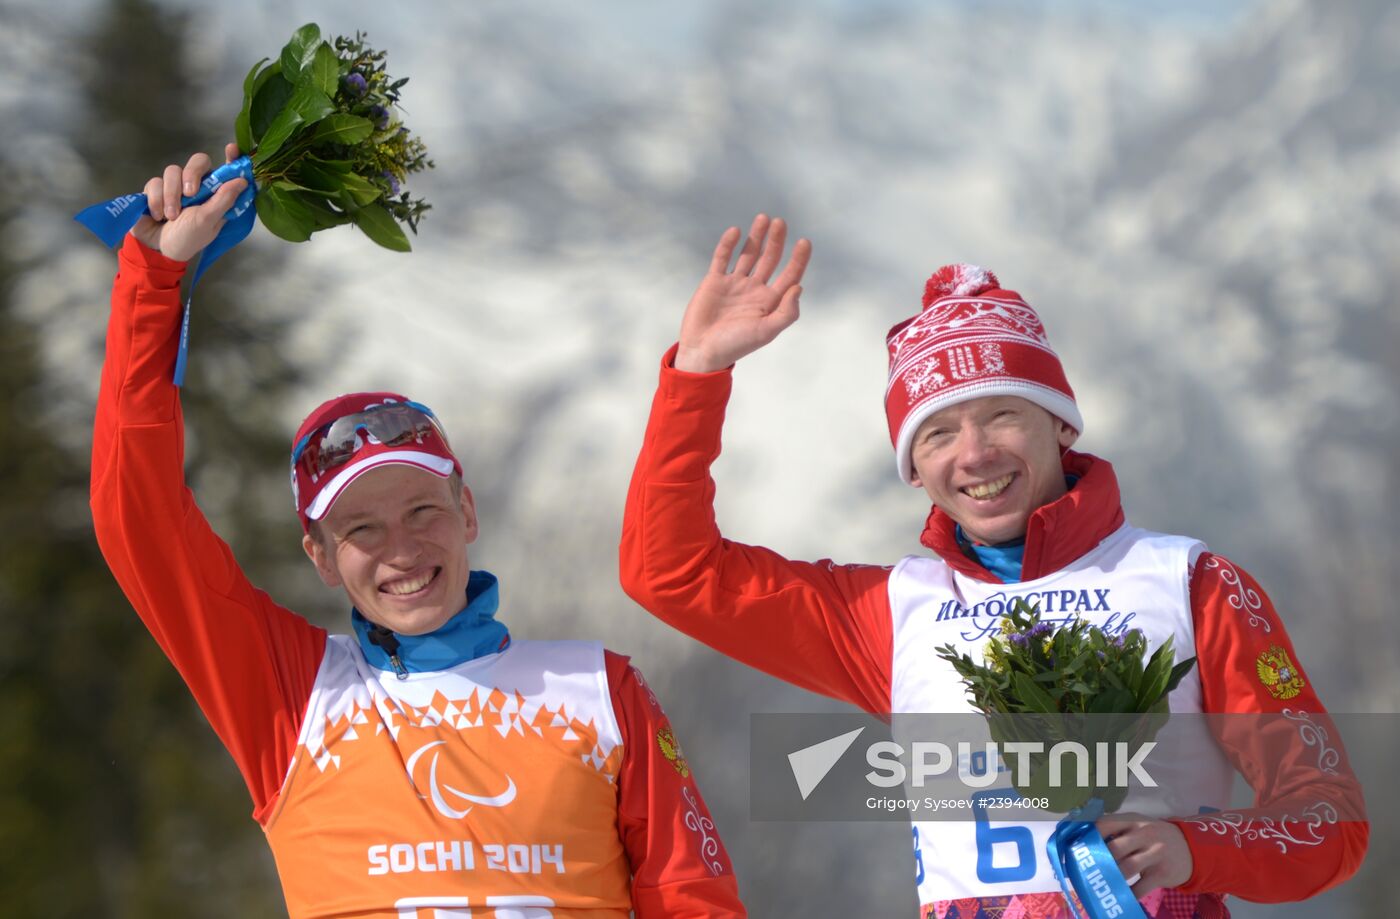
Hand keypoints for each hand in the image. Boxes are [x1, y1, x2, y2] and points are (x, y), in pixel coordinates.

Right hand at [130, 142, 246, 262]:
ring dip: (171, 195)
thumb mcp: (209, 221)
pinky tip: (158, 215)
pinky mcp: (156, 188)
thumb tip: (242, 181)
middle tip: (190, 193)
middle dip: (192, 174)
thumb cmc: (189, 237)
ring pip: (172, 171)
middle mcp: (197, 185)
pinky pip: (155, 182)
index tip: (232, 149)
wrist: (158, 249)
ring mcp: (176, 185)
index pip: (226, 170)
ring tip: (171, 216)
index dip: (231, 158)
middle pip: (198, 161)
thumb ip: (223, 200)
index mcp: (215, 193)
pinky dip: (156, 200)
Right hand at [674, 214, 810, 372]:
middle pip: (769, 259)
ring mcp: (734, 284)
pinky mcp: (715, 281)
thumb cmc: (736, 345)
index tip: (804, 242)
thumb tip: (799, 287)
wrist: (703, 350)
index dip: (798, 259)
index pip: (789, 275)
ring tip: (763, 218)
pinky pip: (722, 258)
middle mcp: (754, 289)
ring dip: (756, 237)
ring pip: (748, 254)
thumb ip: (786, 312)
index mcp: (769, 302)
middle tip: (780, 223)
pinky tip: (736, 232)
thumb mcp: (767, 331)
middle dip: (776, 241)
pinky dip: (728, 245)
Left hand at [1095, 813, 1193, 898]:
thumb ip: (1117, 830)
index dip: (1088, 837)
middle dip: (1098, 861)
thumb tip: (1086, 843)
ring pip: (1126, 868)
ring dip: (1110, 878)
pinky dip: (1127, 894)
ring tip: (1099, 884)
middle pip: (1114, 848)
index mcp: (1132, 820)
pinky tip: (1119, 896)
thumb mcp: (1139, 826)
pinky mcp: (1162, 873)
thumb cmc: (1155, 838)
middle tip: (1086, 871)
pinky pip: (1140, 887)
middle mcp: (1144, 834)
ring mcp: (1155, 853)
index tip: (1075, 848)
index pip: (1104, 824)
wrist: (1192, 850)